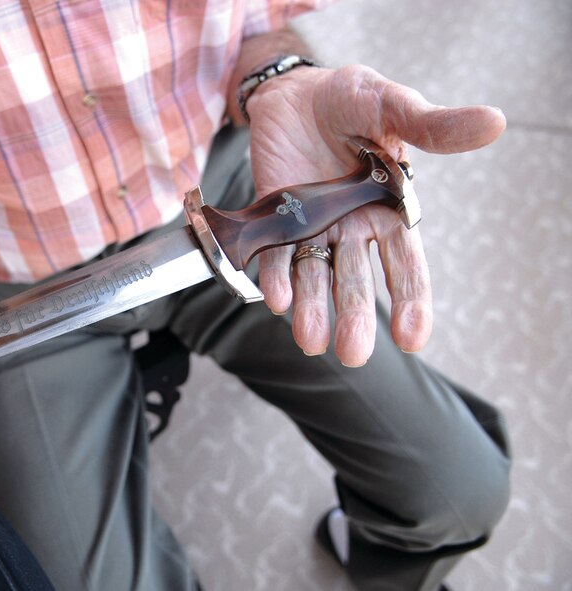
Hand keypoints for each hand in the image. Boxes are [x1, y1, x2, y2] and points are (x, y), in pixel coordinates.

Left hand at [246, 64, 504, 365]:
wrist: (294, 92)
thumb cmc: (351, 100)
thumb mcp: (392, 107)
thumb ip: (432, 126)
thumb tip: (493, 122)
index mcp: (389, 211)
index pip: (405, 266)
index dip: (411, 302)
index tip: (412, 340)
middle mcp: (352, 229)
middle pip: (357, 281)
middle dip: (356, 316)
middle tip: (352, 354)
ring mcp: (313, 229)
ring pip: (314, 277)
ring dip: (312, 309)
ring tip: (309, 339)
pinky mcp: (276, 222)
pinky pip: (275, 256)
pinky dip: (275, 277)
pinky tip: (276, 297)